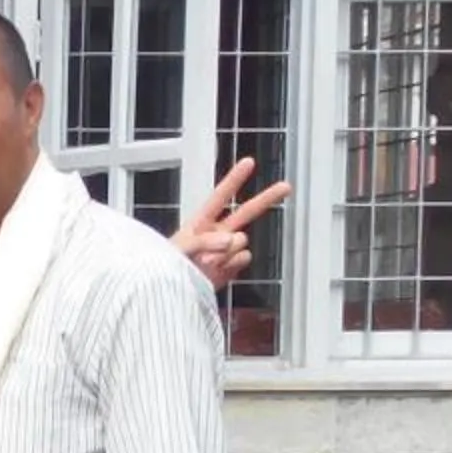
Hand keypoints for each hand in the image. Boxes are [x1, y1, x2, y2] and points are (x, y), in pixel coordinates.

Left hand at [172, 157, 290, 287]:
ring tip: (203, 262)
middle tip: (286, 186)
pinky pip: (242, 259)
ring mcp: (227, 250)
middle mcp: (218, 232)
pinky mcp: (232, 266)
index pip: (220, 196)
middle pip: (247, 211)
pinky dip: (230, 266)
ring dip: (226, 251)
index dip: (235, 179)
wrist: (169, 290)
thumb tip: (233, 242)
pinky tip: (215, 271)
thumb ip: (205, 241)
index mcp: (201, 221)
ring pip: (242, 241)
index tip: (249, 162)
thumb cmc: (165, 266)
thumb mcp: (178, 248)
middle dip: (267, 198)